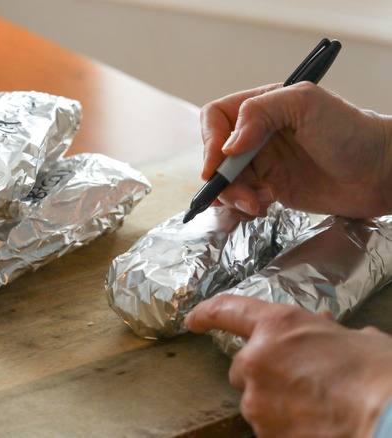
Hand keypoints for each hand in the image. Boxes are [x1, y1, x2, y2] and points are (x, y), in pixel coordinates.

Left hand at [184, 295, 391, 437]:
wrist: (387, 422)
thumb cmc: (378, 376)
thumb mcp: (355, 340)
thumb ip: (328, 331)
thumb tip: (326, 325)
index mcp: (277, 326)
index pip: (227, 310)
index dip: (207, 313)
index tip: (194, 319)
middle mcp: (256, 360)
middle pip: (242, 367)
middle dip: (264, 372)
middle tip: (299, 378)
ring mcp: (257, 401)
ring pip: (255, 400)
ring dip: (276, 401)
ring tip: (316, 405)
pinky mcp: (264, 433)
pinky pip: (268, 426)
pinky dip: (285, 426)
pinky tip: (315, 424)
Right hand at [200, 82, 391, 217]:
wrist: (382, 173)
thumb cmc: (352, 132)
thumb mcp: (306, 104)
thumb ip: (260, 111)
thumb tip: (228, 145)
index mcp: (263, 106)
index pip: (216, 117)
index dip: (210, 140)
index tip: (218, 164)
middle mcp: (258, 133)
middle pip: (215, 153)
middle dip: (221, 176)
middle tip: (239, 192)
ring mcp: (264, 162)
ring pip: (226, 180)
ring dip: (233, 195)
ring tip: (257, 203)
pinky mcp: (271, 188)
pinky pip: (241, 198)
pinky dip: (244, 205)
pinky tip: (266, 205)